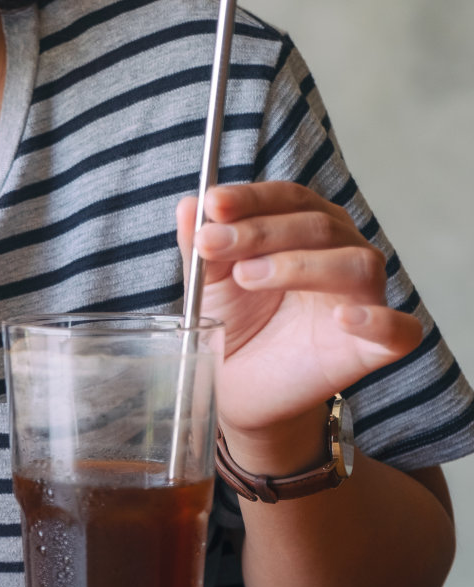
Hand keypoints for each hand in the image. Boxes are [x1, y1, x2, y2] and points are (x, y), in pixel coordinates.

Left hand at [176, 182, 421, 473]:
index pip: (288, 198)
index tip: (212, 203)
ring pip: (356, 264)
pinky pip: (398, 329)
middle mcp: (342, 254)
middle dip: (260, 230)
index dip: (251, 198)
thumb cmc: (233, 323)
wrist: (238, 387)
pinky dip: (375, 320)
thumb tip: (187, 205)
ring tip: (248, 276)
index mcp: (305, 228)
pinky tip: (342, 318)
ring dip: (299, 265)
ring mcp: (364, 299)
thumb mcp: (209, 282)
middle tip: (213, 244)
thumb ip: (202, 245)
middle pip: (319, 225)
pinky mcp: (378, 346)